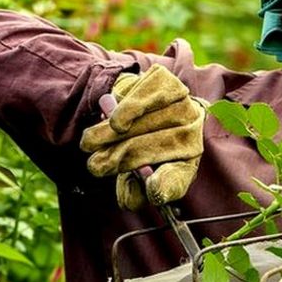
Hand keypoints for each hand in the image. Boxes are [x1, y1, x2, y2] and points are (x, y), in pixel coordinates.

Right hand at [80, 65, 204, 209]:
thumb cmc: (132, 142)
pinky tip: (113, 121)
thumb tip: (131, 200)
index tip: (151, 188)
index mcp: (187, 159)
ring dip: (112, 137)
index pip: (180, 177)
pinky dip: (126, 111)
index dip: (166, 185)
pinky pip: (145, 98)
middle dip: (123, 160)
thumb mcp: (133, 172)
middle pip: (160, 148)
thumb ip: (133, 190)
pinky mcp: (166, 81)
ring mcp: (182, 103)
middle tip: (96, 167)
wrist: (128, 99)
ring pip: (148, 124)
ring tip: (89, 144)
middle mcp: (191, 130)